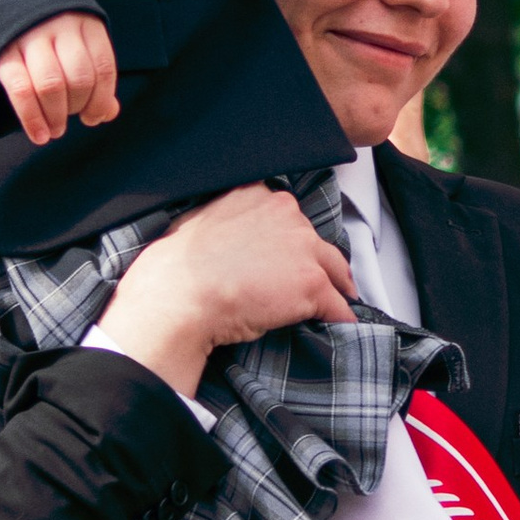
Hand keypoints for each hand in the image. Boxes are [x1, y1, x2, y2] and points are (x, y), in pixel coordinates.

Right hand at [0, 9, 120, 147]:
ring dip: (56, 116)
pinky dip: (32, 119)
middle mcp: (60, 25)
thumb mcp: (78, 47)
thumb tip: (109, 113)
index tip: (93, 118)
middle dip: (77, 108)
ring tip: (55, 131)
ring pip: (51, 85)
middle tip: (68, 121)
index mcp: (86, 23)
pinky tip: (39, 135)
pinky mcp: (3, 50)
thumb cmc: (51, 36)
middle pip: (79, 78)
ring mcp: (30, 36)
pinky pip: (21, 90)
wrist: (6, 5)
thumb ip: (95, 77)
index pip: (103, 68)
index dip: (101, 101)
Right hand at [93, 186, 354, 400]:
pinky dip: (340, 316)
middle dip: (314, 260)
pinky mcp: (312, 284)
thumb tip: (228, 239)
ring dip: (336, 286)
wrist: (181, 294)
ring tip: (340, 301)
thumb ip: (226, 220)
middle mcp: (286, 213)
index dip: (289, 238)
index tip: (288, 254)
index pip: (287, 216)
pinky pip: (337, 304)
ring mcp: (302, 248)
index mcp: (257, 195)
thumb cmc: (178, 265)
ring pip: (333, 268)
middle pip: (314, 239)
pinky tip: (341, 325)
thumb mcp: (200, 220)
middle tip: (314, 279)